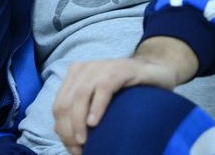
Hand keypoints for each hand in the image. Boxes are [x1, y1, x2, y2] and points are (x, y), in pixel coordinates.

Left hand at [52, 37, 197, 154]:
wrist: (155, 71)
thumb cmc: (126, 90)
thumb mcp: (99, 99)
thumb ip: (81, 110)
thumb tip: (60, 131)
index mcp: (75, 75)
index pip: (58, 106)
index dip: (62, 130)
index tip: (72, 149)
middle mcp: (84, 69)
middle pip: (65, 103)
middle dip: (68, 130)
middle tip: (79, 149)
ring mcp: (100, 67)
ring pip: (79, 96)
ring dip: (78, 122)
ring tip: (84, 141)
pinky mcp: (118, 70)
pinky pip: (102, 89)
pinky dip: (96, 107)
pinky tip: (95, 123)